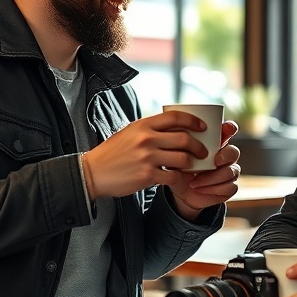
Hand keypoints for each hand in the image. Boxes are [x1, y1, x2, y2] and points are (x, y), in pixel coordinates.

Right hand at [83, 111, 227, 198]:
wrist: (93, 172)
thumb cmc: (113, 153)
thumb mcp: (130, 132)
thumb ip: (150, 129)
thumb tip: (174, 126)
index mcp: (143, 125)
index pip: (175, 117)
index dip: (193, 121)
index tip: (203, 127)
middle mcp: (147, 138)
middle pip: (185, 139)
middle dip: (199, 147)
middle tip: (203, 152)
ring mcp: (147, 157)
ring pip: (183, 159)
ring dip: (191, 164)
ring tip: (191, 167)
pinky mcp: (147, 175)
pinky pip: (173, 176)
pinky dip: (179, 178)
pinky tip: (178, 179)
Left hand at [168, 121, 240, 219]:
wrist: (182, 192)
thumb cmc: (181, 170)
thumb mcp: (177, 159)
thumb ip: (179, 152)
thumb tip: (176, 147)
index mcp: (214, 144)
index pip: (228, 131)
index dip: (230, 128)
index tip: (227, 129)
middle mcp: (225, 157)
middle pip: (234, 152)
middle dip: (225, 156)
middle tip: (214, 161)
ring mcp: (230, 172)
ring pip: (231, 172)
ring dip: (212, 178)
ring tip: (194, 182)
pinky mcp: (230, 188)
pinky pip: (229, 187)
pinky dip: (213, 189)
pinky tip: (200, 188)